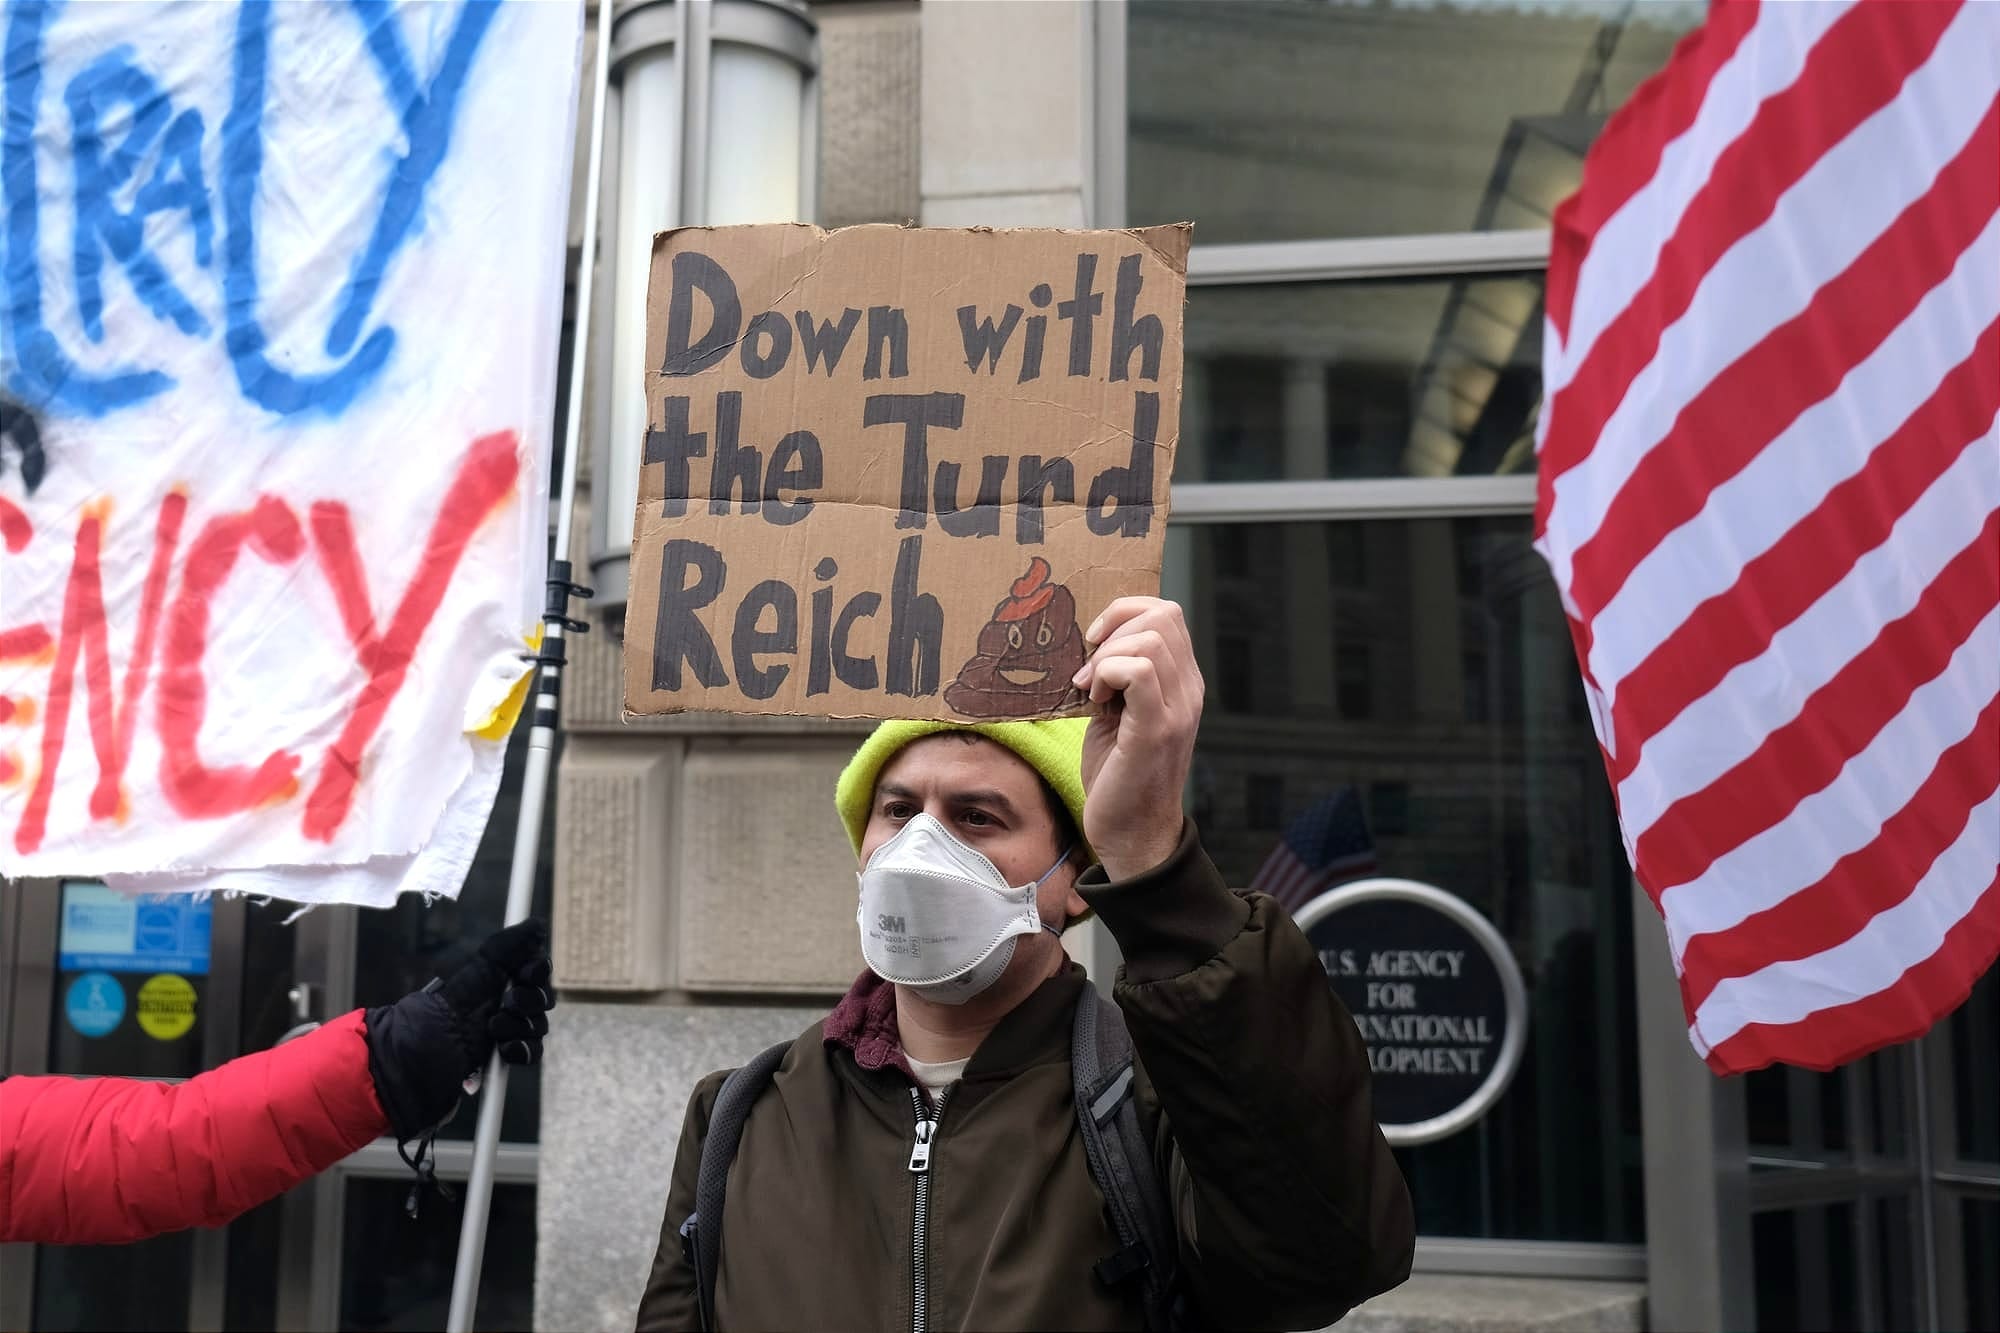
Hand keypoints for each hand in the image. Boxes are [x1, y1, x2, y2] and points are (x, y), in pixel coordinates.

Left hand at [440, 918, 555, 1067]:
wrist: (423, 1049)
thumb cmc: (446, 1007)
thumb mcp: (478, 969)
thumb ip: (509, 945)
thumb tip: (536, 923)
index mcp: (502, 980)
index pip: (537, 971)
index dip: (537, 972)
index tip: (524, 974)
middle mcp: (509, 1004)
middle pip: (543, 999)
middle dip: (530, 1000)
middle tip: (508, 1002)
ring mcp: (510, 1032)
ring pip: (539, 1026)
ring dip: (521, 1026)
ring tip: (493, 1028)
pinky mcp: (507, 1059)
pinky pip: (532, 1053)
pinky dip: (522, 1050)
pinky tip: (504, 1049)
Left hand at [1070, 597, 1203, 880]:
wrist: (1132, 835)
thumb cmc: (1119, 776)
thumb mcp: (1118, 714)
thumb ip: (1118, 678)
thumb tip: (1091, 645)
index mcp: (1182, 682)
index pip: (1166, 613)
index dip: (1124, 614)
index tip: (1093, 644)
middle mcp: (1189, 690)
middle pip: (1162, 615)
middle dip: (1113, 630)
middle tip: (1089, 670)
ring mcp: (1178, 709)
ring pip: (1151, 638)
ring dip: (1107, 656)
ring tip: (1091, 691)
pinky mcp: (1158, 729)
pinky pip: (1141, 671)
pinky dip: (1108, 674)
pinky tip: (1095, 701)